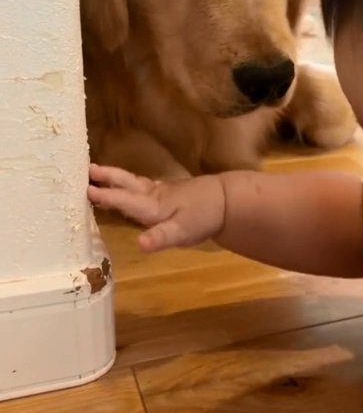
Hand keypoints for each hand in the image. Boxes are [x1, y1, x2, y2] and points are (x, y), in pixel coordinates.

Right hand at [88, 163, 225, 251]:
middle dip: (107, 177)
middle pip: (127, 184)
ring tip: (99, 173)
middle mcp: (154, 195)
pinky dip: (131, 184)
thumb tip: (139, 244)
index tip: (84, 189)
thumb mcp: (182, 232)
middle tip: (86, 169)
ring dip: (116, 178)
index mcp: (152, 205)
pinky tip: (131, 187)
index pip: (123, 200)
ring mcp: (163, 192)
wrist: (228, 200)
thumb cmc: (204, 217)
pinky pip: (143, 186)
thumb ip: (160, 238)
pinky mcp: (171, 193)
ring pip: (135, 183)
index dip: (104, 196)